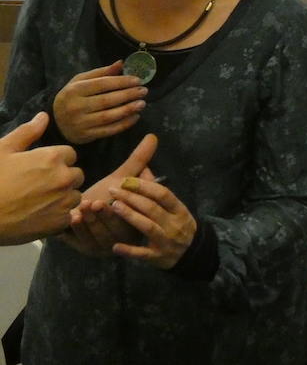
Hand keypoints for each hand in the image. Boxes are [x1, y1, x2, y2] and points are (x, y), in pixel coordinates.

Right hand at [0, 112, 83, 244]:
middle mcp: (64, 178)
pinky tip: (38, 216)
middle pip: (76, 174)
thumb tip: (44, 116)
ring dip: (63, 197)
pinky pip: (67, 216)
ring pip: (74, 195)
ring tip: (38, 202)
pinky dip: (57, 216)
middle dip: (63, 178)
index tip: (40, 169)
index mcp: (53, 157)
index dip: (56, 161)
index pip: (70, 154)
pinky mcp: (60, 222)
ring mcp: (64, 201)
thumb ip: (27, 132)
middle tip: (39, 186)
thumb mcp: (3, 150)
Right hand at [53, 60, 146, 143]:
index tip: (137, 80)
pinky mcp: (86, 135)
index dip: (121, 82)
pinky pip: (109, 130)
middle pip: (107, 100)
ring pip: (109, 116)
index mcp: (75, 90)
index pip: (102, 84)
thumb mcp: (81, 81)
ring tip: (142, 103)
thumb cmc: (72, 97)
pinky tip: (135, 117)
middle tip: (144, 91)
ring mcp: (81, 123)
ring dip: (128, 110)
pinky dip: (124, 124)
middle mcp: (76, 107)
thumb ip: (101, 72)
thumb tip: (121, 63)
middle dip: (128, 95)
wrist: (55, 122)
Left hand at [60, 134, 157, 257]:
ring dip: (92, 222)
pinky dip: (79, 232)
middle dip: (107, 216)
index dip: (129, 203)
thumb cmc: (106, 194)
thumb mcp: (123, 179)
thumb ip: (138, 161)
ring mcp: (108, 246)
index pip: (141, 214)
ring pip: (102, 237)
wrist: (80, 213)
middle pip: (120, 229)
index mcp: (140, 219)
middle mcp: (127, 237)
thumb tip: (152, 136)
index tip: (116, 190)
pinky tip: (73, 218)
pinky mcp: (90, 251)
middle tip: (98, 202)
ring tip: (84, 207)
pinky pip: (85, 243)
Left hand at [107, 178, 195, 269]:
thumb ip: (159, 191)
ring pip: (148, 227)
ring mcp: (166, 241)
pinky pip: (142, 253)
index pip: (163, 194)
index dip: (144, 186)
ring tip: (113, 207)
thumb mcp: (175, 208)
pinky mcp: (157, 257)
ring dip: (131, 216)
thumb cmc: (179, 225)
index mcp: (179, 209)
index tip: (125, 180)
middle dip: (132, 198)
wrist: (192, 253)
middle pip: (152, 208)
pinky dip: (129, 250)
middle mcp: (174, 224)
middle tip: (112, 190)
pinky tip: (115, 246)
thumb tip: (144, 167)